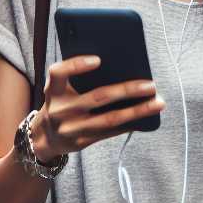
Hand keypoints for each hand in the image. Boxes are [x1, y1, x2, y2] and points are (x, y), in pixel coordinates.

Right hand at [31, 55, 163, 164]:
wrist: (44, 138)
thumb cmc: (60, 103)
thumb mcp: (58, 90)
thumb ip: (76, 78)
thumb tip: (119, 65)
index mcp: (53, 91)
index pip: (59, 73)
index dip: (76, 65)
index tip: (98, 59)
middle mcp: (60, 110)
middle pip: (97, 97)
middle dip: (127, 90)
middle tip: (150, 85)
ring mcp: (72, 129)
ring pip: (109, 119)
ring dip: (137, 111)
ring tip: (157, 103)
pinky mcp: (82, 142)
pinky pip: (110, 132)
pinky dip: (130, 124)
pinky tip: (146, 118)